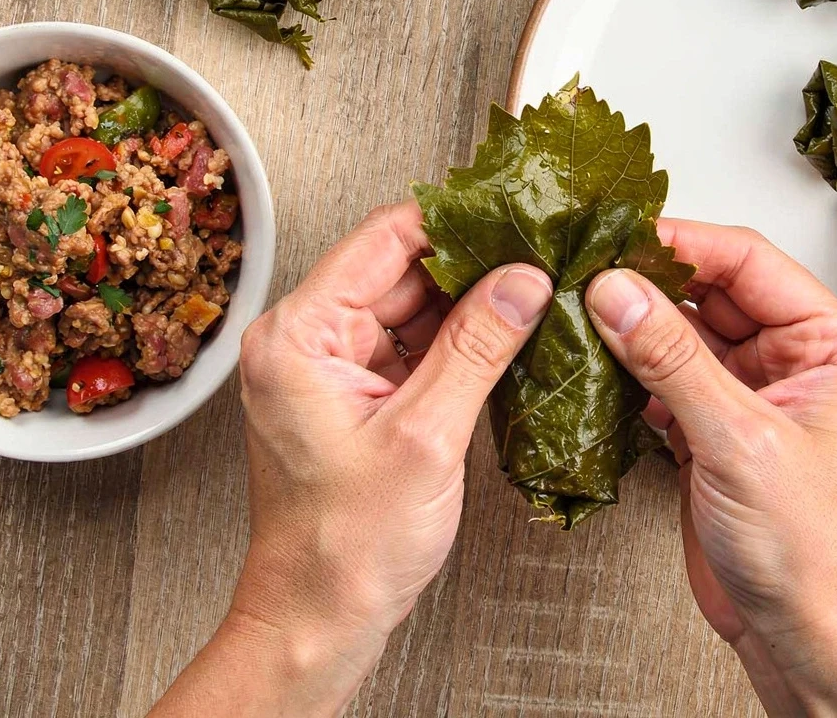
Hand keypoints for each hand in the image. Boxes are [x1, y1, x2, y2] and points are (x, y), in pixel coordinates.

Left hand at [152, 201, 553, 717]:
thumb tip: (522, 281)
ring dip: (469, 306)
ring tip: (531, 301)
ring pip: (411, 306)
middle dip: (472, 265)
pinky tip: (503, 343)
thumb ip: (477, 347)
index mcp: (298, 335)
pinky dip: (456, 343)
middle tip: (539, 263)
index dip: (455, 222)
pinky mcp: (353, 395)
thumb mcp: (425, 436)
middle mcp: (303, 340)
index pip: (383, 238)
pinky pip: (411, 345)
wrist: (319, 619)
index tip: (513, 216)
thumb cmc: (343, 549)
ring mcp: (328, 367)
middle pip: (400, 268)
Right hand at [585, 222, 836, 717]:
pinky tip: (598, 365)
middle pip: (715, 292)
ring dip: (636, 327)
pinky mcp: (719, 429)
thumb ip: (673, 360)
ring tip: (582, 311)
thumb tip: (619, 290)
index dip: (685, 243)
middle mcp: (800, 363)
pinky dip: (632, 372)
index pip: (753, 264)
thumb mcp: (740, 443)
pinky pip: (669, 377)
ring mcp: (757, 395)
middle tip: (589, 271)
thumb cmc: (813, 555)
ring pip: (686, 334)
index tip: (622, 235)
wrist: (804, 637)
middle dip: (652, 283)